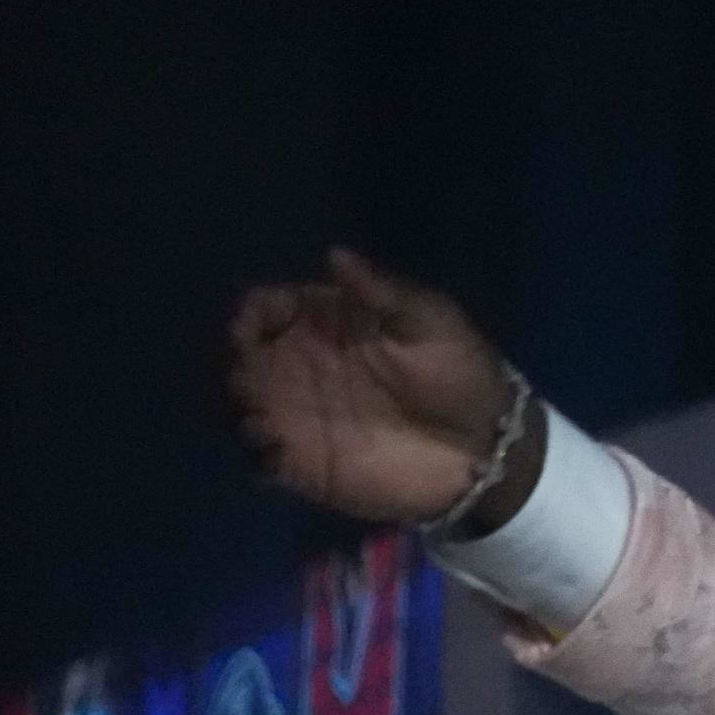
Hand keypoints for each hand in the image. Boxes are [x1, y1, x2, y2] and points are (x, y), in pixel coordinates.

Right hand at [224, 249, 530, 526]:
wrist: (485, 450)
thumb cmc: (461, 375)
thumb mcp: (431, 321)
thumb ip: (381, 291)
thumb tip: (334, 253)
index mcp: (326, 323)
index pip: (267, 306)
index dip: (251, 312)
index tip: (249, 325)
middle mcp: (301, 365)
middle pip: (238, 353)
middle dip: (228, 359)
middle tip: (246, 374)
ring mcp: (297, 414)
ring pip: (236, 402)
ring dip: (233, 404)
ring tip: (257, 414)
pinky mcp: (302, 461)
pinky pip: (255, 455)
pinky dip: (251, 448)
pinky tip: (272, 446)